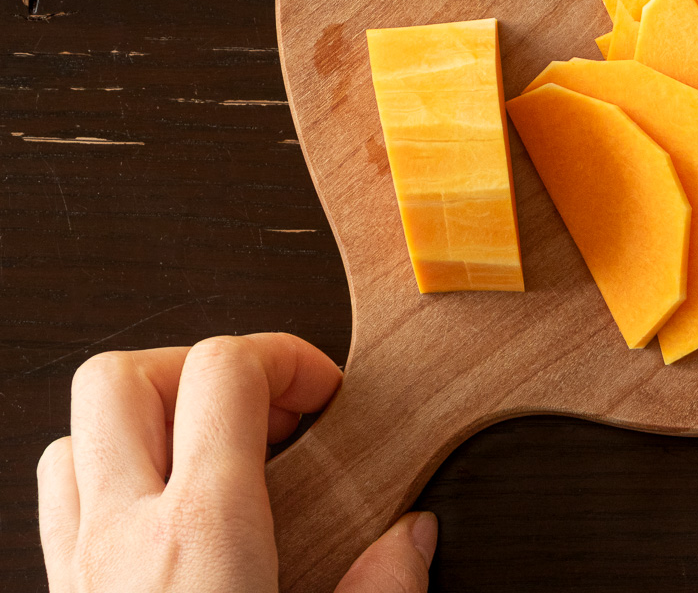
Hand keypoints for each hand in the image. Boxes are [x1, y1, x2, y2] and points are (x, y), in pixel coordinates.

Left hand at [37, 333, 437, 591]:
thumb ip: (380, 590)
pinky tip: (164, 517)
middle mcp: (125, 536)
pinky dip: (107, 481)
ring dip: (144, 425)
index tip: (323, 395)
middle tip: (261, 411)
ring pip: (76, 434)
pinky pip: (58, 501)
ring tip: (211, 458)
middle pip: (123, 378)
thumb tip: (409, 541)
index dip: (285, 357)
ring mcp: (80, 566)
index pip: (223, 370)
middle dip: (196, 369)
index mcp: (204, 532)